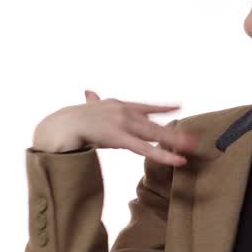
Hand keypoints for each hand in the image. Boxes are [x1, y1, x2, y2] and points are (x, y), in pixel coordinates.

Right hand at [32, 90, 202, 166]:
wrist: (57, 125)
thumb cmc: (68, 120)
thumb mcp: (86, 110)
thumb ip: (93, 102)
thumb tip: (89, 91)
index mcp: (116, 105)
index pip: (144, 107)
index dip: (162, 108)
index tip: (178, 106)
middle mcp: (123, 111)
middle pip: (153, 123)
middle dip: (174, 131)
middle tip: (195, 138)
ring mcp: (122, 123)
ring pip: (154, 135)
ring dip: (175, 142)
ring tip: (192, 149)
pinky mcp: (118, 137)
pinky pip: (144, 148)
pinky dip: (163, 155)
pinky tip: (177, 160)